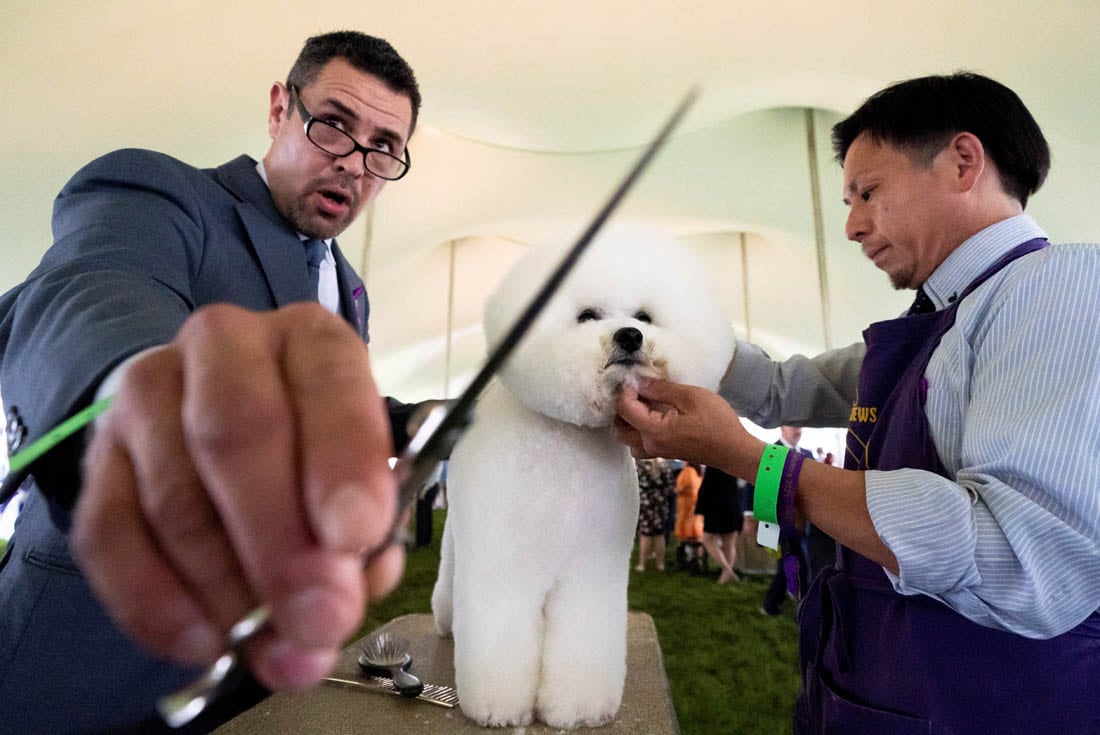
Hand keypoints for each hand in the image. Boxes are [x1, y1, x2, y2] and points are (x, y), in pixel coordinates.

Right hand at [71, 303, 401, 690]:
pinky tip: (206, 641)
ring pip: (175, 497)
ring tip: (275, 649)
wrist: (218, 417)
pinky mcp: (97, 457)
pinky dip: (157, 603)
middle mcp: (225, 348)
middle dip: (280, 543)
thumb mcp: (362, 472)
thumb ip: (368, 526)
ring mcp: (148, 396)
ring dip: (228, 589)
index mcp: (309, 339)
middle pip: (236, 435)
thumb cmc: (315, 449)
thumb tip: (351, 584)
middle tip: (317, 620)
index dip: (343, 463)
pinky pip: (110, 536)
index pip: (329, 384)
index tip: (357, 536)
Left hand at [614, 379, 762, 477]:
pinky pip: (640, 443)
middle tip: (636, 390)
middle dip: (622, 407)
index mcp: (654, 430)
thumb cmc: (717, 423)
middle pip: (619, 427)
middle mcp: (650, 444)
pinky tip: (653, 415)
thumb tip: (640, 382)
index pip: (624, 409)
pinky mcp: (664, 452)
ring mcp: (656, 451)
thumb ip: (662, 389)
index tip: (636, 379)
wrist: (734, 450)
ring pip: (628, 438)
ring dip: (628, 421)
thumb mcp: (691, 396)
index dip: (626, 391)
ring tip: (642, 403)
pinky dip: (639, 430)